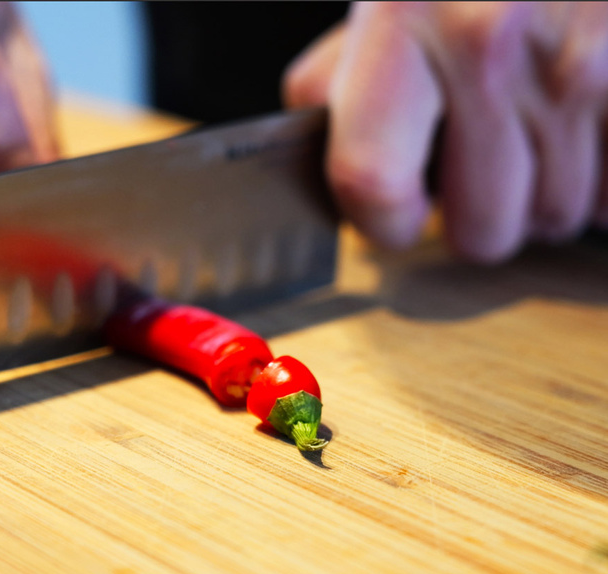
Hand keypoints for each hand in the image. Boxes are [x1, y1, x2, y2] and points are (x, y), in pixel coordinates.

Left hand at [284, 2, 607, 261]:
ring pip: (552, 217)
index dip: (384, 223)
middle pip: (481, 231)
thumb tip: (314, 145)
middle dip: (481, 211)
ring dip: (543, 190)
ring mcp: (583, 67)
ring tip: (542, 122)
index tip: (400, 217)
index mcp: (406, 16)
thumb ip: (341, 75)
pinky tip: (585, 124)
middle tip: (486, 158)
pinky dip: (600, 176)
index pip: (370, 181)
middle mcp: (491, 41)